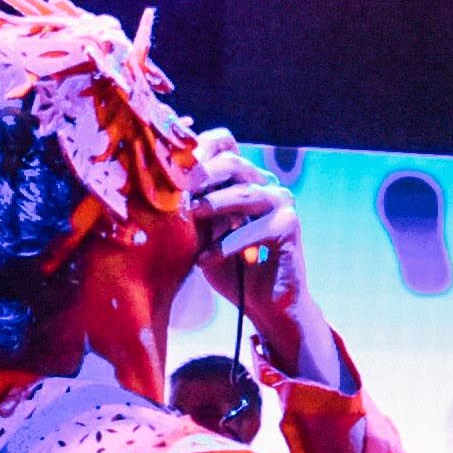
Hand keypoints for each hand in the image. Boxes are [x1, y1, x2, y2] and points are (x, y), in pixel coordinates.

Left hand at [184, 131, 323, 365]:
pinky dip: (228, 245)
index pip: (224, 146)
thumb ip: (193, 210)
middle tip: (175, 190)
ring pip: (245, 193)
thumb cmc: (229, 269)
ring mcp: (282, 203)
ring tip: (189, 218)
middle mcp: (266, 185)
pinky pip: (255, 230)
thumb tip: (162, 186)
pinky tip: (206, 260)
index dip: (199, 150)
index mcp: (244, 180)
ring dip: (214, 205)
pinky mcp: (290, 226)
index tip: (168, 165)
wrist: (263, 306)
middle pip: (233, 162)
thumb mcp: (203, 235)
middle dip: (201, 175)